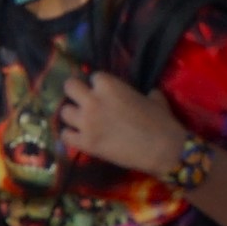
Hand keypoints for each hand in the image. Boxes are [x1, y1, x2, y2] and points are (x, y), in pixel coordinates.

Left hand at [56, 65, 183, 177]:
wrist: (163, 148)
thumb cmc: (161, 120)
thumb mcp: (153, 97)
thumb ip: (141, 93)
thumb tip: (145, 95)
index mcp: (110, 85)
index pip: (93, 77)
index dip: (99, 85)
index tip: (104, 91)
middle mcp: (93, 100)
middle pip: (70, 87)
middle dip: (76, 92)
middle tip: (84, 100)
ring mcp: (87, 122)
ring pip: (64, 112)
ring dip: (73, 115)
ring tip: (82, 120)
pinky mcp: (86, 143)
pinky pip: (65, 135)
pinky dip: (71, 135)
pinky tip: (80, 137)